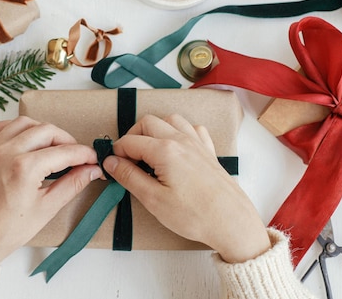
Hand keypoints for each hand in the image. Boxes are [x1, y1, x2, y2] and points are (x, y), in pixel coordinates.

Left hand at [0, 116, 101, 271]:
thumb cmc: (5, 231)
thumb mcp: (46, 209)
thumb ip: (72, 185)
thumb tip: (91, 170)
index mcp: (25, 168)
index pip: (64, 152)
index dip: (84, 154)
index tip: (93, 159)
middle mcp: (7, 152)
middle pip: (47, 131)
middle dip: (67, 140)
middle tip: (77, 156)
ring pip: (26, 123)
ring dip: (44, 130)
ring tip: (54, 147)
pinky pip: (3, 126)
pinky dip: (20, 128)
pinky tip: (28, 140)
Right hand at [103, 114, 270, 262]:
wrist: (231, 221)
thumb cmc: (195, 214)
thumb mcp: (153, 199)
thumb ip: (129, 176)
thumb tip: (111, 162)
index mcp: (165, 150)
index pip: (130, 141)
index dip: (117, 153)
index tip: (113, 166)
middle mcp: (181, 139)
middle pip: (148, 122)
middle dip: (133, 137)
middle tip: (128, 160)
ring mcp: (197, 142)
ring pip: (170, 120)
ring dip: (155, 130)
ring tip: (149, 152)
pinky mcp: (208, 150)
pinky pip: (192, 128)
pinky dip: (179, 132)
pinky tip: (176, 148)